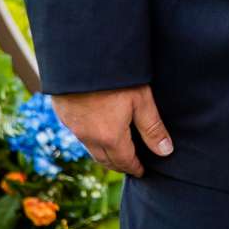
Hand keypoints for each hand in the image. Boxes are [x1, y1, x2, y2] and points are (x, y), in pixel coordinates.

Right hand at [50, 85, 172, 176]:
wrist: (79, 56)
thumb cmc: (115, 77)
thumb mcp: (141, 100)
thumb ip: (152, 128)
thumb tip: (165, 152)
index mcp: (110, 137)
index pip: (124, 162)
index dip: (135, 168)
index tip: (141, 172)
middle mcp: (89, 137)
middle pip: (105, 160)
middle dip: (119, 165)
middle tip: (129, 165)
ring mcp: (73, 126)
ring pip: (90, 149)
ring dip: (103, 154)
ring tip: (115, 151)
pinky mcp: (63, 113)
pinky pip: (78, 134)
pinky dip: (89, 139)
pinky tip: (95, 130)